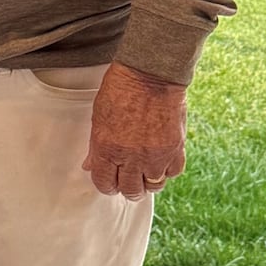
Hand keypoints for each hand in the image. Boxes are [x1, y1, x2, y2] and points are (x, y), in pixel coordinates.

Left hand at [82, 61, 187, 198]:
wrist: (150, 75)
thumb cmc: (120, 91)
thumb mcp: (99, 118)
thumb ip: (96, 147)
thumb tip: (90, 166)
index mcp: (107, 150)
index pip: (104, 183)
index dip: (107, 186)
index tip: (111, 182)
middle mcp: (131, 157)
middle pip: (130, 190)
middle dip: (128, 188)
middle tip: (129, 181)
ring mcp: (155, 155)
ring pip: (153, 185)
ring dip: (149, 181)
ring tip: (146, 172)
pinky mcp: (175, 149)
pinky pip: (173, 172)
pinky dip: (167, 170)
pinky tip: (161, 161)